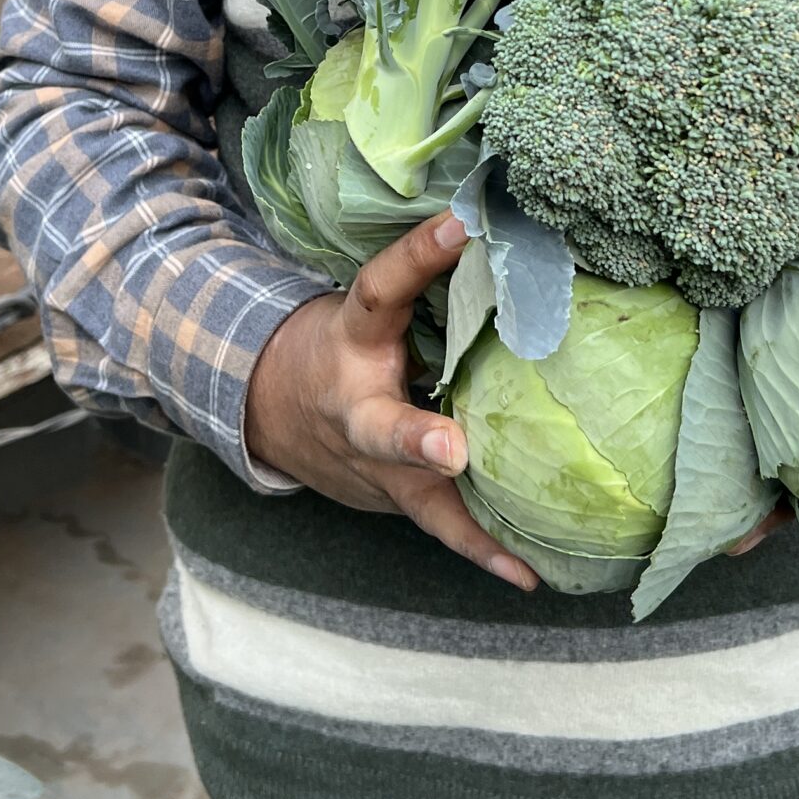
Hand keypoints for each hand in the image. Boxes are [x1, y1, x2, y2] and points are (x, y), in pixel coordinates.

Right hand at [245, 211, 537, 590]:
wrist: (268, 407)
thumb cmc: (342, 344)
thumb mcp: (365, 307)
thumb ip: (421, 285)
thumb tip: (507, 228)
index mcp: (352, 339)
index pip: (380, 288)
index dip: (417, 256)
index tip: (461, 224)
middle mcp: (355, 406)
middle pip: (379, 427)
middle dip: (413, 441)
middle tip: (452, 451)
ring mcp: (372, 464)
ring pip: (413, 494)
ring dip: (464, 522)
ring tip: (518, 555)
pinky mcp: (394, 497)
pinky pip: (440, 526)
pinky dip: (483, 551)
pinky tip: (529, 574)